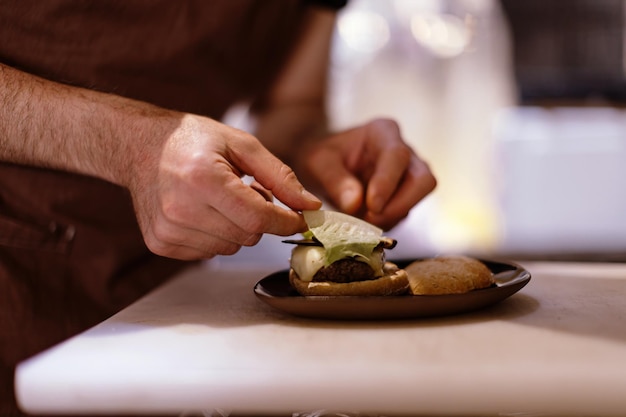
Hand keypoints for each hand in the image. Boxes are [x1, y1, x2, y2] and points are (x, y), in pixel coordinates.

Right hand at [128, 114, 320, 259]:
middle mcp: (181, 208)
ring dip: (237, 228)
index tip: (299, 217)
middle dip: (259, 219)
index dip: (286, 221)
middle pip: (248, 236)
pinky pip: (209, 253)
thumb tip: (310, 206)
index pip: (259, 218)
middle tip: (247, 192)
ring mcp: (168, 230)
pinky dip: (216, 236)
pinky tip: (204, 212)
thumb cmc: (193, 140)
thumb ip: (279, 176)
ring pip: (230, 248)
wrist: (140, 146)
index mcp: (204, 178)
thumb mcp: (241, 144)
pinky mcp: (160, 244)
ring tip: (222, 199)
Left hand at [297, 118, 435, 229]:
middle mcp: (404, 152)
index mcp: (383, 132)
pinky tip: (363, 220)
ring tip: (360, 219)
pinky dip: (386, 222)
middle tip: (370, 218)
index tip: (371, 206)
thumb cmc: (323, 157)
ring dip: (392, 215)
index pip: (397, 156)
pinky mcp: (405, 196)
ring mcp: (409, 175)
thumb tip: (355, 204)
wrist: (323, 166)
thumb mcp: (318, 163)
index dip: (387, 183)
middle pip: (423, 180)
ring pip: (418, 199)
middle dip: (400, 204)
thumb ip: (334, 179)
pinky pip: (405, 212)